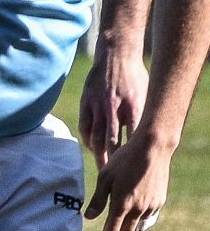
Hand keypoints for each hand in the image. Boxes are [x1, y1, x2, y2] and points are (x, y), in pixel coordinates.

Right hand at [79, 41, 147, 166]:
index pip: (133, 135)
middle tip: (115, 174)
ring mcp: (98, 104)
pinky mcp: (86, 102)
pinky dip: (89, 139)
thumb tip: (142, 138)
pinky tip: (93, 147)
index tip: (133, 166)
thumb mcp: (144, 94)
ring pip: (97, 134)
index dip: (132, 152)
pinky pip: (85, 126)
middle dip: (114, 158)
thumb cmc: (135, 77)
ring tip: (102, 167)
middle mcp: (114, 106)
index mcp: (133, 105)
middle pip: (113, 139)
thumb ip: (141, 115)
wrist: (116, 55)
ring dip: (99, 153)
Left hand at [85, 130, 170, 230]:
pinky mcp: (159, 201)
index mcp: (122, 204)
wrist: (153, 149)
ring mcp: (151, 206)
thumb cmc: (124, 160)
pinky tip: (131, 227)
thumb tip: (89, 218)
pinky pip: (146, 219)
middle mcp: (138, 209)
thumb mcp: (105, 177)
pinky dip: (137, 226)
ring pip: (137, 229)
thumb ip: (98, 199)